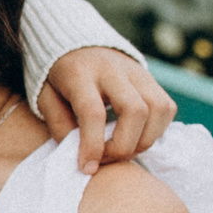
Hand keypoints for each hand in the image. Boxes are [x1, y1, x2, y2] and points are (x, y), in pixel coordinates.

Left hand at [38, 46, 175, 173]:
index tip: (87, 167)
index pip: (93, 112)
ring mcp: (137, 72)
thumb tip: (79, 153)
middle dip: (124, 146)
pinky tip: (135, 136)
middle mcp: (113, 70)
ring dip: (144, 140)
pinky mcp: (152, 79)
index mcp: (80, 73)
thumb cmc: (59, 78)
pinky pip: (166, 108)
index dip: (92, 146)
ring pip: (158, 110)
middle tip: (106, 159)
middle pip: (135, 111)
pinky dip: (156, 130)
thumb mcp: (45, 96)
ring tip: (121, 150)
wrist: (78, 45)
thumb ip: (58, 123)